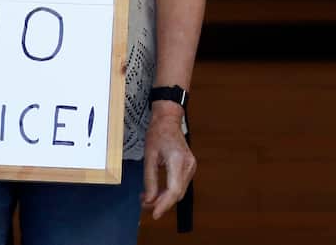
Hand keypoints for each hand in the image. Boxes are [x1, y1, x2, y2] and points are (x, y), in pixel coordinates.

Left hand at [142, 104, 195, 219]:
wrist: (168, 120)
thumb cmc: (158, 133)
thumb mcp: (149, 156)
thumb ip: (150, 180)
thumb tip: (149, 199)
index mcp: (178, 160)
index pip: (174, 190)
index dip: (164, 205)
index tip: (154, 214)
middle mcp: (188, 165)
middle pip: (177, 194)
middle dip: (161, 203)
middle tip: (144, 204)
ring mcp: (191, 166)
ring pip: (179, 192)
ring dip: (164, 198)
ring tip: (147, 198)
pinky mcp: (189, 168)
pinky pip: (179, 185)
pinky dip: (168, 191)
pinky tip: (157, 191)